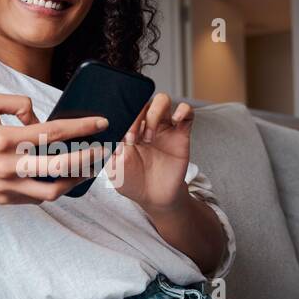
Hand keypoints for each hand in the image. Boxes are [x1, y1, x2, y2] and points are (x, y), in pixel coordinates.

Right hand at [0, 92, 107, 204]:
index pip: (54, 132)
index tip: (101, 123)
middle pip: (59, 166)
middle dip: (87, 158)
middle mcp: (8, 165)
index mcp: (6, 138)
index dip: (82, 128)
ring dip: (74, 181)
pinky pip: (35, 198)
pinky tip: (62, 179)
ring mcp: (6, 186)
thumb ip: (18, 103)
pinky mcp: (2, 199)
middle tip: (102, 150)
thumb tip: (39, 117)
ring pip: (51, 191)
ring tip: (87, 170)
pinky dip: (52, 189)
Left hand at [105, 93, 193, 212]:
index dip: (121, 117)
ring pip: (162, 101)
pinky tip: (176, 119)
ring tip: (149, 137)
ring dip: (154, 114)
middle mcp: (145, 124)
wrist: (154, 197)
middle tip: (132, 139)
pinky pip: (187, 112)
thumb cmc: (132, 181)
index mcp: (127, 128)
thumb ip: (111, 151)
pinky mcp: (181, 133)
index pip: (124, 109)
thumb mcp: (114, 169)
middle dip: (135, 118)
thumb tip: (113, 136)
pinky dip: (183, 110)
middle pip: (142, 102)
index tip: (119, 137)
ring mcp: (164, 127)